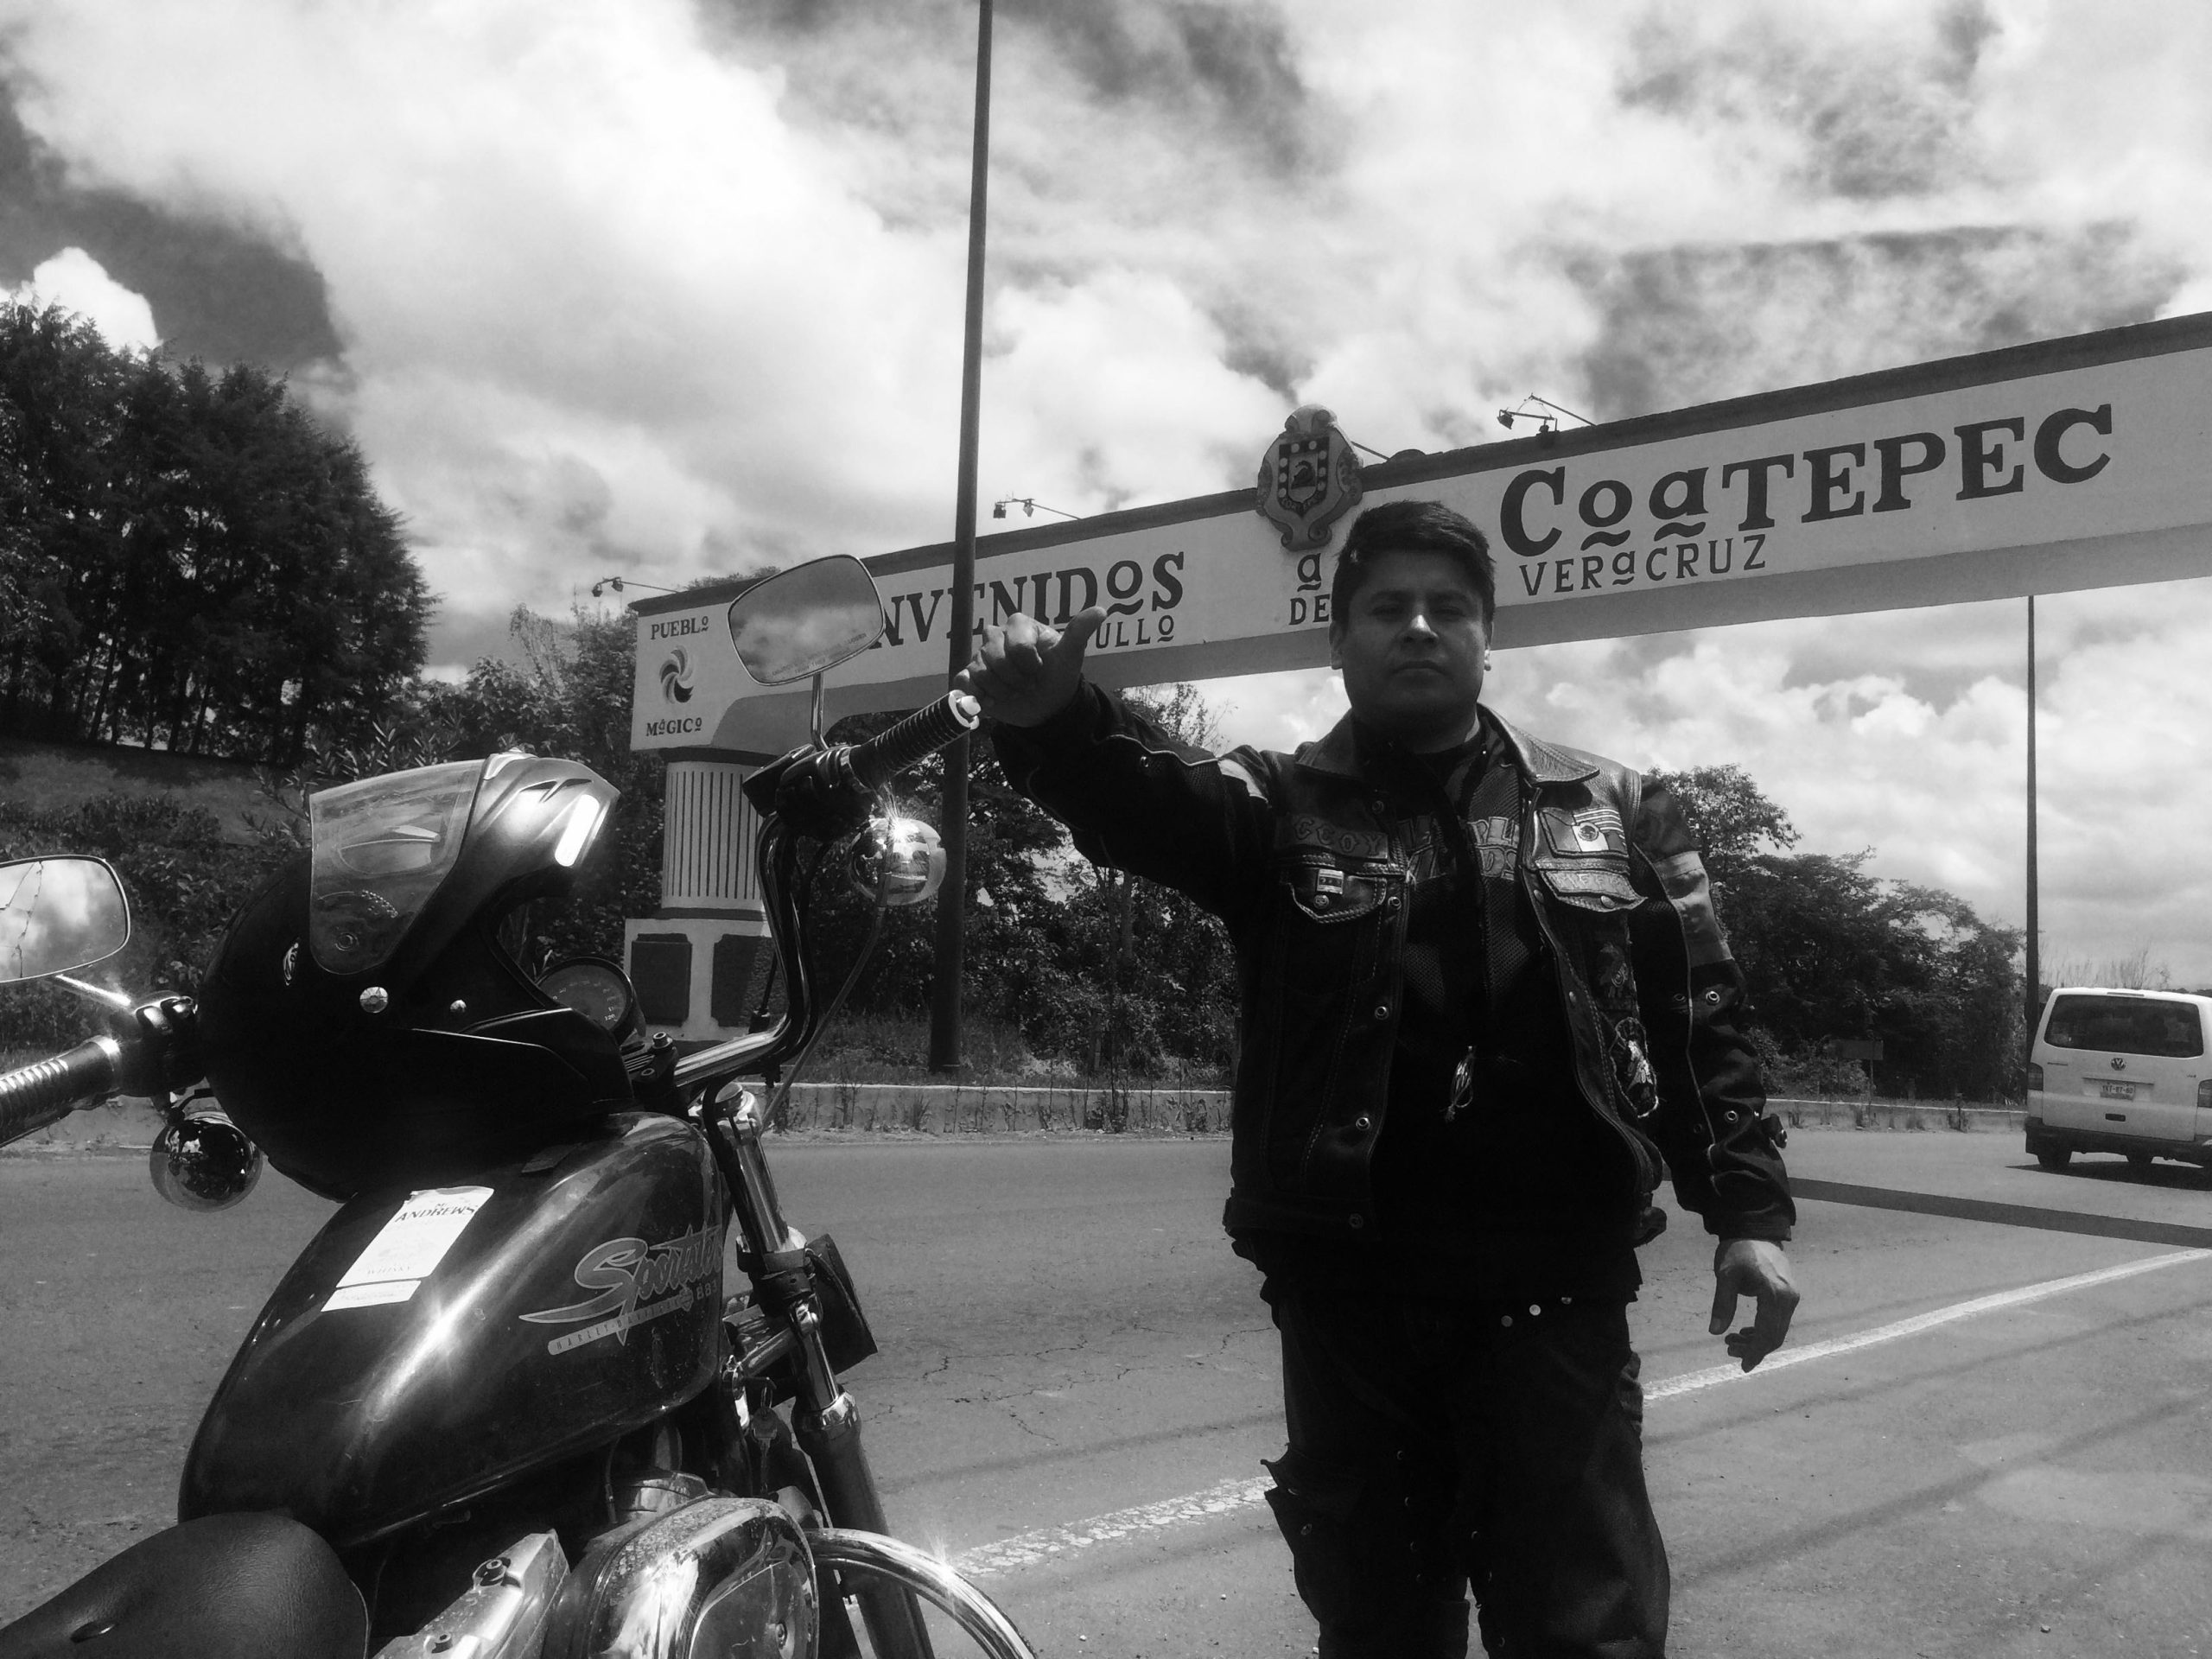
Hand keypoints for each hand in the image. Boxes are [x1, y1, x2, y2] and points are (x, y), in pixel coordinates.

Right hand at [953, 606, 1106, 727]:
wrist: (1046, 706)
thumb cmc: (1058, 675)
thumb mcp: (1071, 655)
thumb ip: (1079, 631)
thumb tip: (1101, 611)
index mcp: (1019, 625)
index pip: (1017, 645)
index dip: (1029, 665)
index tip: (1040, 671)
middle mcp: (996, 636)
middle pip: (995, 658)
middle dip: (1015, 680)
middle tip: (1028, 686)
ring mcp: (981, 656)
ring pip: (980, 672)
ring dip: (1001, 691)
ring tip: (1015, 694)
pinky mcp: (971, 676)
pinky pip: (962, 681)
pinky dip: (976, 695)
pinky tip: (991, 702)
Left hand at [1708, 1238, 1797, 1370]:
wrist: (1755, 1230)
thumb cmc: (1738, 1251)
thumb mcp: (1725, 1275)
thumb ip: (1722, 1303)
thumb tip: (1715, 1332)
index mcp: (1775, 1294)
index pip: (1768, 1332)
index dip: (1756, 1352)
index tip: (1743, 1366)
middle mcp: (1789, 1298)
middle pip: (1775, 1335)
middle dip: (1754, 1349)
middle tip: (1729, 1351)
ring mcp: (1792, 1296)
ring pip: (1777, 1329)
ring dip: (1757, 1340)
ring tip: (1731, 1341)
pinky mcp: (1789, 1294)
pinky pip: (1778, 1319)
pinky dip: (1763, 1329)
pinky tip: (1745, 1331)